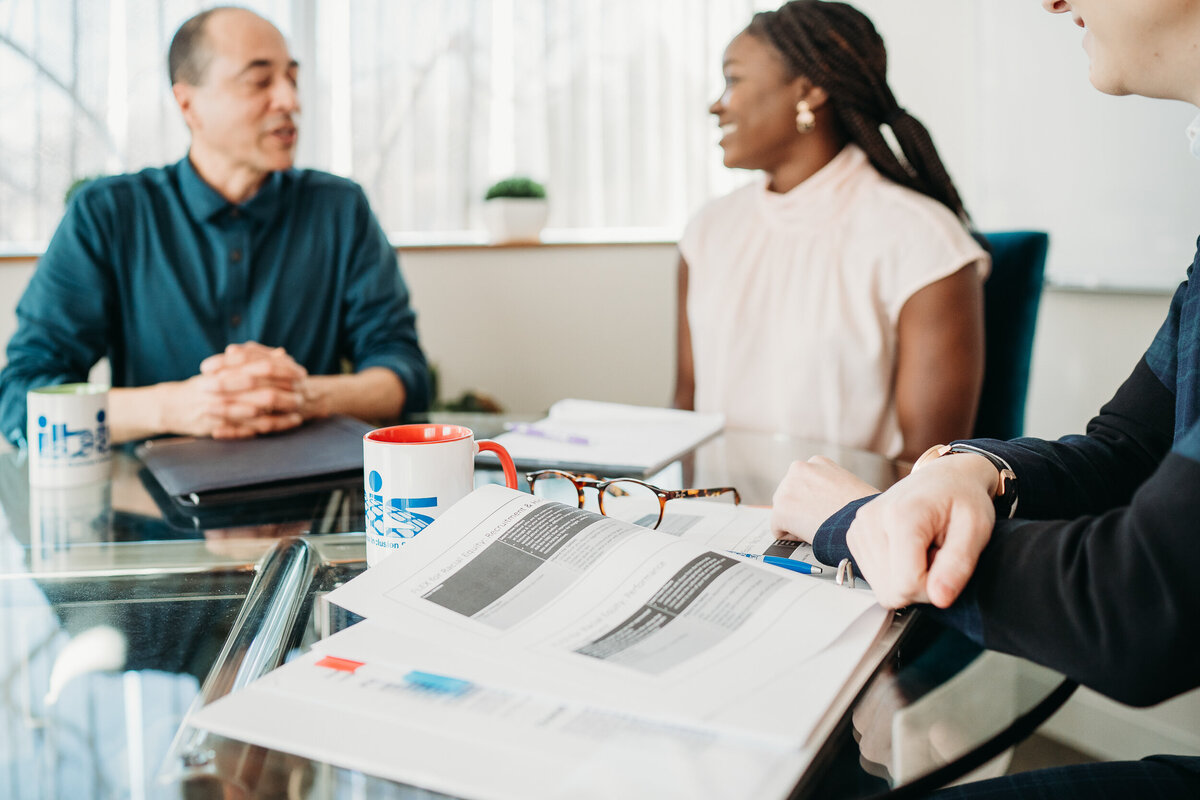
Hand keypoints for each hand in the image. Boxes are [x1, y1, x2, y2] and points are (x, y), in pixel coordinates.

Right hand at [154, 343, 307, 438]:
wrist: (170, 406)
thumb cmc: (202, 385)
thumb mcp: (223, 368)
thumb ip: (252, 360)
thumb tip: (282, 353)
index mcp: (224, 369)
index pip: (258, 366)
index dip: (282, 370)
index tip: (300, 372)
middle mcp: (222, 387)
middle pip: (260, 388)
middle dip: (285, 391)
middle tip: (303, 392)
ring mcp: (219, 407)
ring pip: (255, 410)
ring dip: (279, 412)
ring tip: (298, 412)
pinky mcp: (217, 425)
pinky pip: (246, 427)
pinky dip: (265, 427)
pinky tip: (282, 426)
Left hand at [769, 456, 878, 543]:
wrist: (859, 521)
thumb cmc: (862, 508)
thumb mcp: (849, 483)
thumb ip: (830, 485)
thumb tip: (824, 500)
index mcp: (817, 462)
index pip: (803, 481)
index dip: (812, 499)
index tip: (821, 508)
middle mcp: (799, 469)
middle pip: (790, 494)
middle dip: (800, 508)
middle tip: (819, 520)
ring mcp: (787, 488)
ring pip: (783, 511)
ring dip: (795, 521)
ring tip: (817, 526)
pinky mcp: (781, 510)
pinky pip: (777, 528)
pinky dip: (790, 536)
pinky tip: (808, 535)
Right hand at [846, 453, 997, 608]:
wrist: (944, 477)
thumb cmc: (963, 499)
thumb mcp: (975, 529)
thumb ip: (958, 565)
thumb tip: (939, 599)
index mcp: (901, 515)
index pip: (906, 585)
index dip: (933, 588)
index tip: (947, 565)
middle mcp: (871, 520)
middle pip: (891, 591)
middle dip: (919, 585)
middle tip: (936, 555)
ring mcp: (859, 528)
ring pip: (881, 589)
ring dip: (907, 579)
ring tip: (923, 550)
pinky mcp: (855, 536)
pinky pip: (874, 580)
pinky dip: (894, 573)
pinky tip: (907, 551)